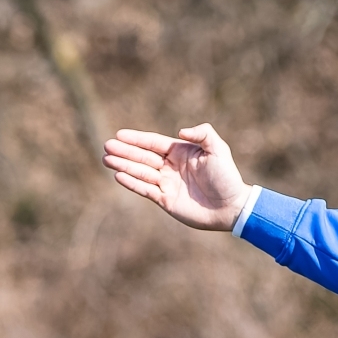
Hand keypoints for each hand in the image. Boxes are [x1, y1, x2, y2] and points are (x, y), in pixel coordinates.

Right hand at [103, 125, 251, 231]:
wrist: (231, 207)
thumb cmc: (227, 177)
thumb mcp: (218, 149)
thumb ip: (203, 133)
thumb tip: (180, 131)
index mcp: (180, 152)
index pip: (153, 143)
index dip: (136, 139)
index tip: (119, 134)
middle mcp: (170, 167)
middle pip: (142, 157)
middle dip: (124, 151)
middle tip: (106, 146)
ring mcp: (167, 183)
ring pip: (140, 172)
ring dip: (123, 165)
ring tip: (106, 159)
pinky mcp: (165, 200)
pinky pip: (145, 189)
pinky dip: (132, 183)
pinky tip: (118, 175)